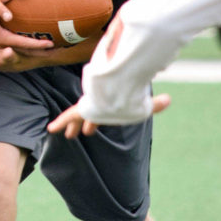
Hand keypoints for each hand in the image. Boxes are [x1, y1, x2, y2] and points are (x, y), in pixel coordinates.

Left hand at [47, 94, 171, 138]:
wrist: (120, 86)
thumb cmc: (132, 93)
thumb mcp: (144, 102)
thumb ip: (155, 104)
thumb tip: (169, 100)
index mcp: (110, 101)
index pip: (102, 110)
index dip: (96, 121)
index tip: (89, 131)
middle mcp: (98, 100)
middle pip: (87, 112)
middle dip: (80, 123)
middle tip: (75, 134)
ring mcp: (90, 103)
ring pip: (76, 115)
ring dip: (68, 124)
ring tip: (64, 134)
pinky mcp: (84, 108)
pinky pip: (68, 116)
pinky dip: (60, 122)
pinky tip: (51, 128)